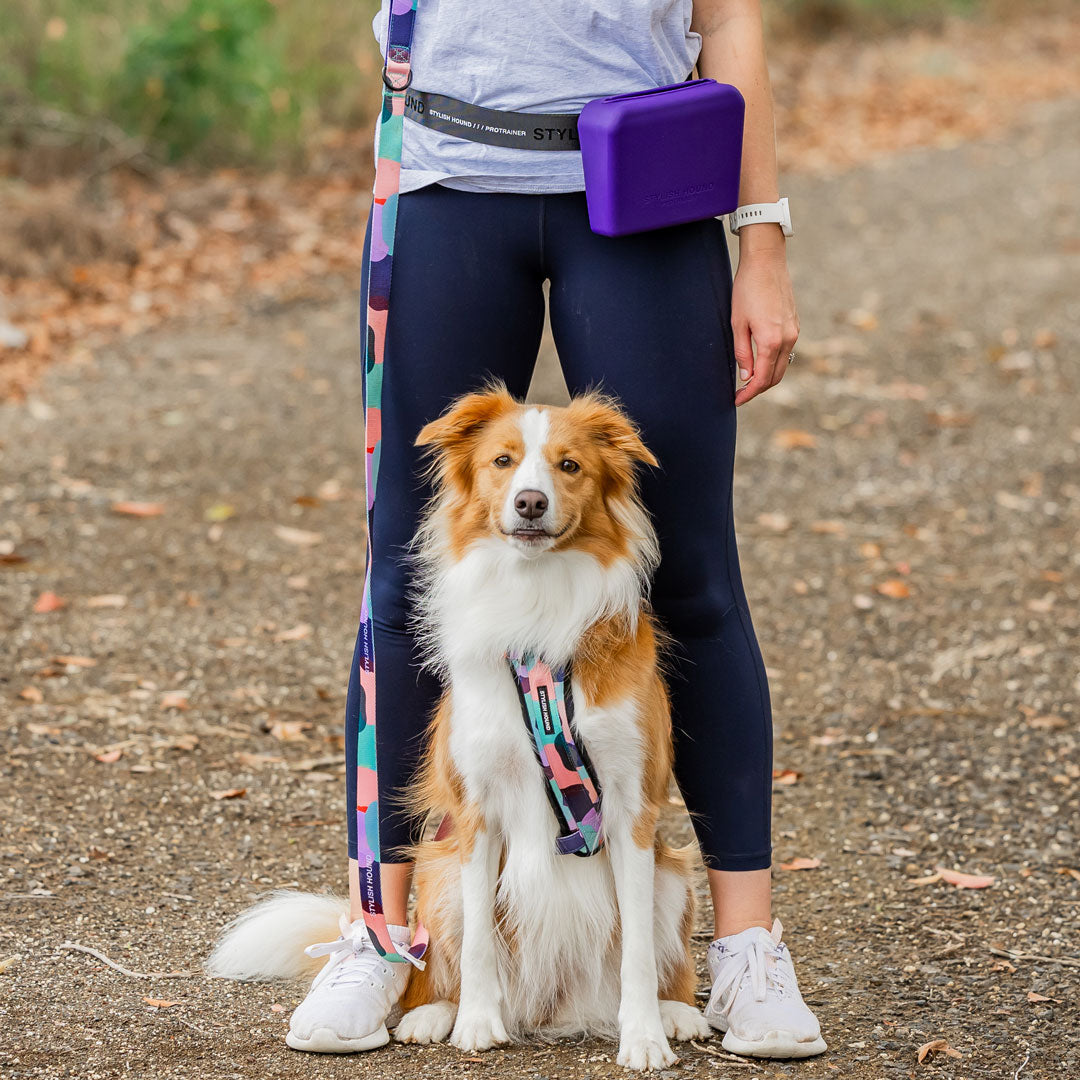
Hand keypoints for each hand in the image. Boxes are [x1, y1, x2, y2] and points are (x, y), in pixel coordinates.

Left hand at [730, 228, 798, 406]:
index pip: (762, 379)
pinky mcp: (795, 324)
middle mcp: (787, 339)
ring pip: (782, 366)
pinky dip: (774, 363)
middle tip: (740, 394)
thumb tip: (746, 377)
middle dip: (758, 389)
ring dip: (767, 377)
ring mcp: (794, 332)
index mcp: (771, 341)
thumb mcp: (737, 324)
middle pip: (775, 377)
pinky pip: (786, 352)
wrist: (766, 262)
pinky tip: (760, 362)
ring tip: (749, 381)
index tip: (736, 400)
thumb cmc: (746, 290)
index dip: (749, 394)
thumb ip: (743, 353)